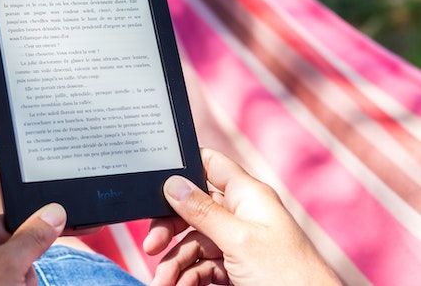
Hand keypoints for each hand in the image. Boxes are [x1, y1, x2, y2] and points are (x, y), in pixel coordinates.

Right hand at [143, 149, 340, 285]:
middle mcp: (242, 214)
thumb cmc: (287, 275)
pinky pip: (203, 264)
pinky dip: (189, 276)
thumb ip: (203, 210)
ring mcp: (238, 242)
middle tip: (152, 246)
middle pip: (194, 209)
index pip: (211, 165)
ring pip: (194, 242)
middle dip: (170, 228)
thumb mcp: (237, 239)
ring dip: (175, 261)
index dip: (184, 168)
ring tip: (163, 281)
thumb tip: (173, 182)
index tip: (155, 182)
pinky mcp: (237, 266)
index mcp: (248, 195)